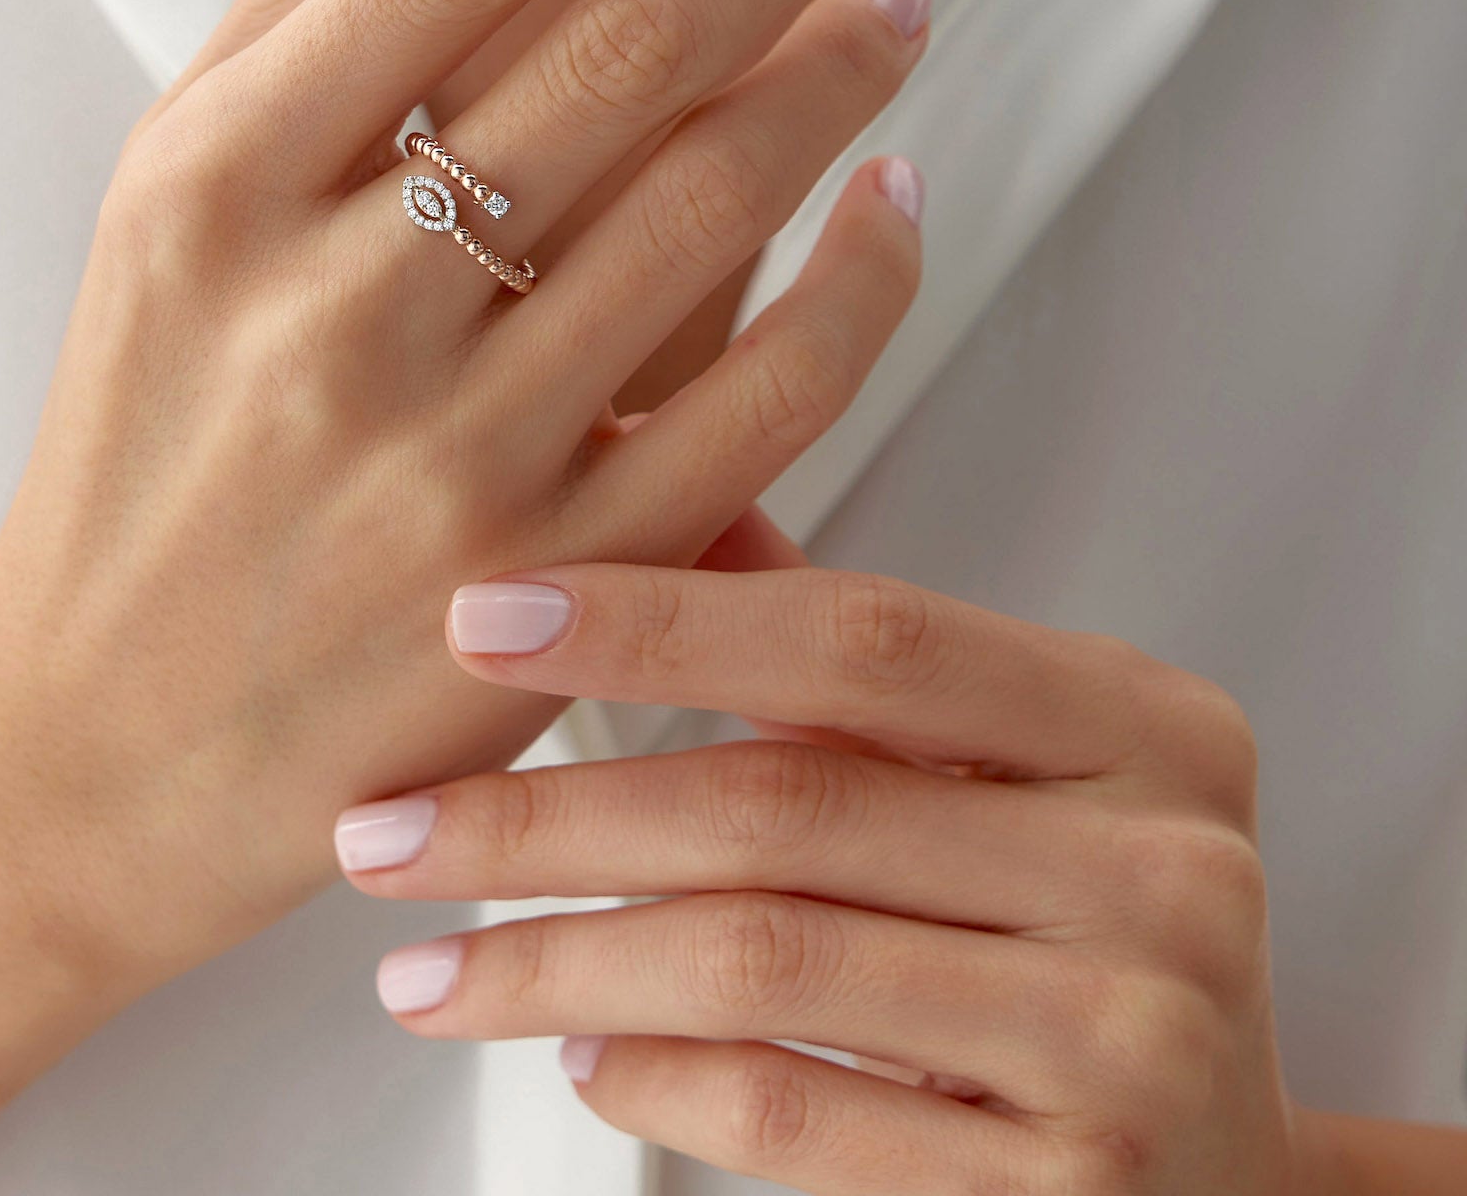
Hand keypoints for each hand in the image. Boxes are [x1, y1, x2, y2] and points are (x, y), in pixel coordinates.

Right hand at [0, 0, 983, 999]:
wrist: (89, 740)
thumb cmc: (141, 428)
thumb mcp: (170, 186)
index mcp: (219, 177)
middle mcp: (331, 306)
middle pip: (623, 45)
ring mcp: (450, 460)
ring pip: (711, 208)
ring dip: (846, 64)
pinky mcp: (553, 589)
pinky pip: (760, 404)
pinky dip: (856, 281)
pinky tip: (896, 190)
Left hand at [339, 557, 1309, 1195]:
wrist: (1235, 1179)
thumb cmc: (1094, 928)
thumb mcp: (1023, 758)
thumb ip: (855, 647)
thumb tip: (677, 501)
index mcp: (1142, 725)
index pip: (863, 637)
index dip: (657, 618)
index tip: (485, 618)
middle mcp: (1162, 871)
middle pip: (783, 806)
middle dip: (546, 818)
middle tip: (391, 826)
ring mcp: (1132, 1042)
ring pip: (765, 965)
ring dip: (557, 962)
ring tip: (430, 964)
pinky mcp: (1073, 1195)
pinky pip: (800, 1120)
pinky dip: (655, 1078)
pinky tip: (571, 1046)